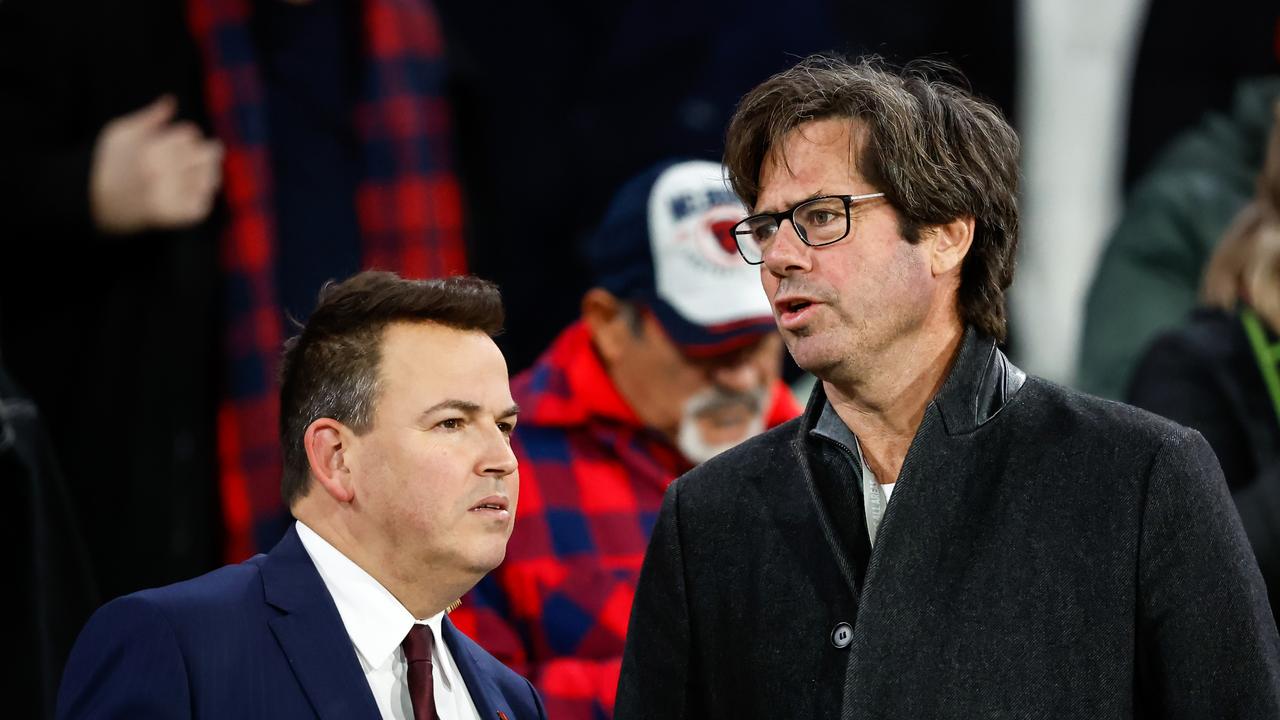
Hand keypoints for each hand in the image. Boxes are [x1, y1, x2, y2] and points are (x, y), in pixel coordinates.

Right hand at [89, 95, 223, 234]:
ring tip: (207, 171)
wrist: (91, 200)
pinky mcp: (171, 217)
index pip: (190, 135)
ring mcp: (168, 196)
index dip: (191, 135)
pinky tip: (197, 192)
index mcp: (151, 148)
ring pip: (208, 180)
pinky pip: (201, 207)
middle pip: (205, 155)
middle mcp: (162, 172)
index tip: (188, 140)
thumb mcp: (121, 133)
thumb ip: (151, 117)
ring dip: (210, 174)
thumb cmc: (106, 163)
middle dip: (207, 152)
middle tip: (212, 152)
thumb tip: (172, 100)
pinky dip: (203, 198)